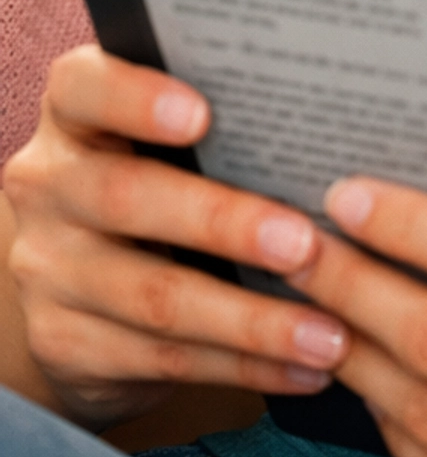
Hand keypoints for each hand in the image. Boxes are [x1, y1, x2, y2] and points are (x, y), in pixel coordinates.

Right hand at [2, 46, 349, 430]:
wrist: (87, 289)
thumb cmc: (168, 187)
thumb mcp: (175, 149)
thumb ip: (232, 129)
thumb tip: (346, 127)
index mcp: (76, 116)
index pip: (84, 88)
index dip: (136, 98)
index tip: (202, 115)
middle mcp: (49, 186)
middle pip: (128, 198)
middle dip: (225, 223)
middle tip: (304, 244)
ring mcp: (48, 269)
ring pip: (155, 296)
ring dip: (253, 320)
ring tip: (330, 332)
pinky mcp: (64, 342)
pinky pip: (164, 357)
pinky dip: (244, 365)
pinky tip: (307, 368)